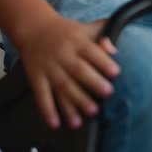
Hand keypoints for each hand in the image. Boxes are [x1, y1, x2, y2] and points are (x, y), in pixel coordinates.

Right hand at [18, 12, 119, 129]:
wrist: (34, 28)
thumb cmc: (69, 32)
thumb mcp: (87, 27)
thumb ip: (104, 33)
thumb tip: (115, 49)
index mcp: (78, 41)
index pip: (92, 52)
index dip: (104, 62)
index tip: (116, 73)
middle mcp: (63, 55)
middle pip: (78, 70)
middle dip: (93, 83)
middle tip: (108, 95)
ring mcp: (49, 68)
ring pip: (62, 87)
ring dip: (73, 104)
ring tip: (87, 117)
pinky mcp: (36, 78)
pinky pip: (41, 96)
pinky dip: (48, 111)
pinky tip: (56, 125)